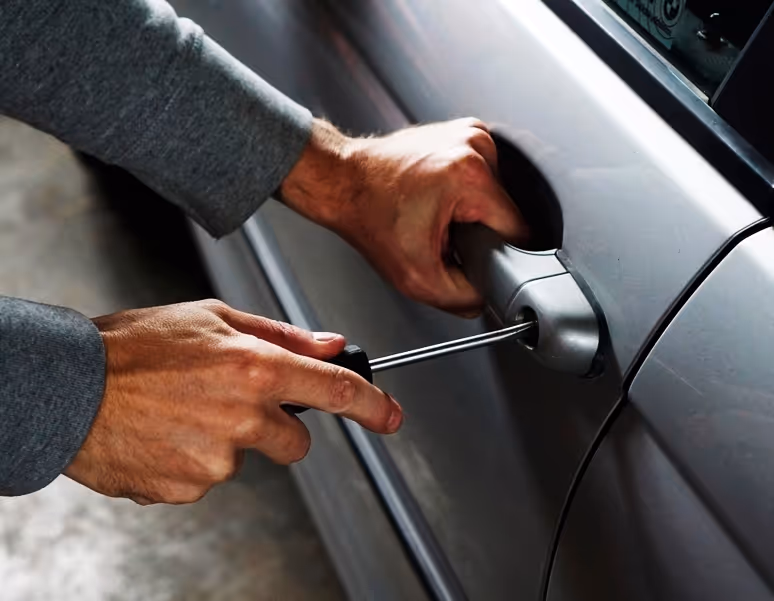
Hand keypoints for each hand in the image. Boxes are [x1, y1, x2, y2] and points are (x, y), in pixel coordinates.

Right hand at [64, 300, 401, 504]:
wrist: (66, 389)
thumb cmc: (133, 346)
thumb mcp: (211, 317)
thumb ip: (280, 334)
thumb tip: (330, 344)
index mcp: (254, 368)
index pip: (335, 391)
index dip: (372, 405)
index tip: (390, 416)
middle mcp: (243, 417)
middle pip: (295, 442)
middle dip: (277, 427)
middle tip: (230, 402)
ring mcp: (216, 460)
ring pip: (245, 459)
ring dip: (225, 441)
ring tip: (181, 412)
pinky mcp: (188, 489)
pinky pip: (208, 478)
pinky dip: (192, 460)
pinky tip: (164, 434)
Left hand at [280, 118, 527, 315]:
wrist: (343, 182)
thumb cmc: (369, 217)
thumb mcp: (418, 278)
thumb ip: (463, 298)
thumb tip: (487, 298)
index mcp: (470, 175)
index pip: (518, 230)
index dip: (497, 253)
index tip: (471, 255)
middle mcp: (475, 145)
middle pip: (505, 212)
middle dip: (480, 231)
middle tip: (442, 235)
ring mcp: (470, 133)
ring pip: (495, 195)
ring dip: (472, 212)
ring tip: (436, 214)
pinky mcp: (463, 132)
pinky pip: (482, 177)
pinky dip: (465, 193)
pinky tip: (438, 198)